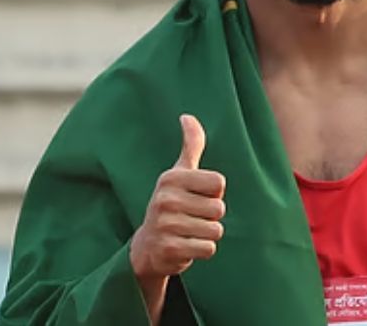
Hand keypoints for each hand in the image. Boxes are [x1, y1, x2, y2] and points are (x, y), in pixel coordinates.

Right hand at [131, 115, 225, 284]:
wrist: (147, 247)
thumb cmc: (171, 204)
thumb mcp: (179, 173)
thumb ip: (190, 146)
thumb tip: (187, 116)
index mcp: (171, 178)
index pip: (219, 182)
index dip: (214, 193)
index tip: (197, 196)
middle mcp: (166, 199)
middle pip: (219, 208)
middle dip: (210, 217)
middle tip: (191, 218)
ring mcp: (166, 225)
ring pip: (216, 230)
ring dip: (207, 235)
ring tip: (188, 232)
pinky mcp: (170, 249)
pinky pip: (208, 249)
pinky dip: (202, 251)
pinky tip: (185, 246)